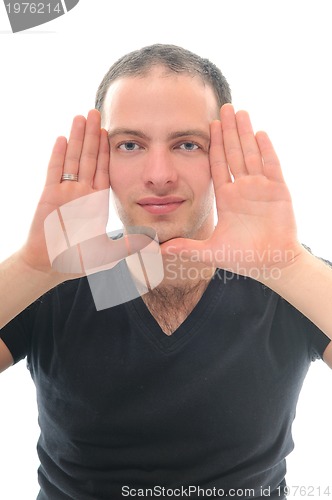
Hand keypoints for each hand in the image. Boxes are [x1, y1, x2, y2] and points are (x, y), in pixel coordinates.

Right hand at [21, 110, 153, 277]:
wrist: (50, 266)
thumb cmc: (76, 260)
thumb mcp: (108, 253)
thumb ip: (129, 246)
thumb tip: (152, 241)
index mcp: (96, 202)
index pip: (104, 169)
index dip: (108, 150)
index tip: (112, 131)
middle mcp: (82, 193)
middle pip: (90, 158)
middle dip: (93, 135)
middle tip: (97, 112)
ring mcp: (65, 193)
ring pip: (73, 159)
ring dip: (78, 138)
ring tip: (82, 117)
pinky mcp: (50, 196)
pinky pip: (55, 172)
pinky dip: (59, 155)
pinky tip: (64, 138)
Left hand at [161, 104, 303, 280]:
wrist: (271, 265)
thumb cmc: (244, 258)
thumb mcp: (211, 251)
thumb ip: (186, 248)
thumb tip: (158, 250)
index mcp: (227, 198)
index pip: (218, 164)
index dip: (214, 145)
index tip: (209, 125)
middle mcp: (243, 188)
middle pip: (234, 153)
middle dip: (229, 130)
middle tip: (224, 106)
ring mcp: (260, 188)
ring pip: (251, 154)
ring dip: (245, 133)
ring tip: (239, 111)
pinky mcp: (278, 191)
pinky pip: (271, 166)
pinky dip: (266, 149)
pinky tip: (260, 133)